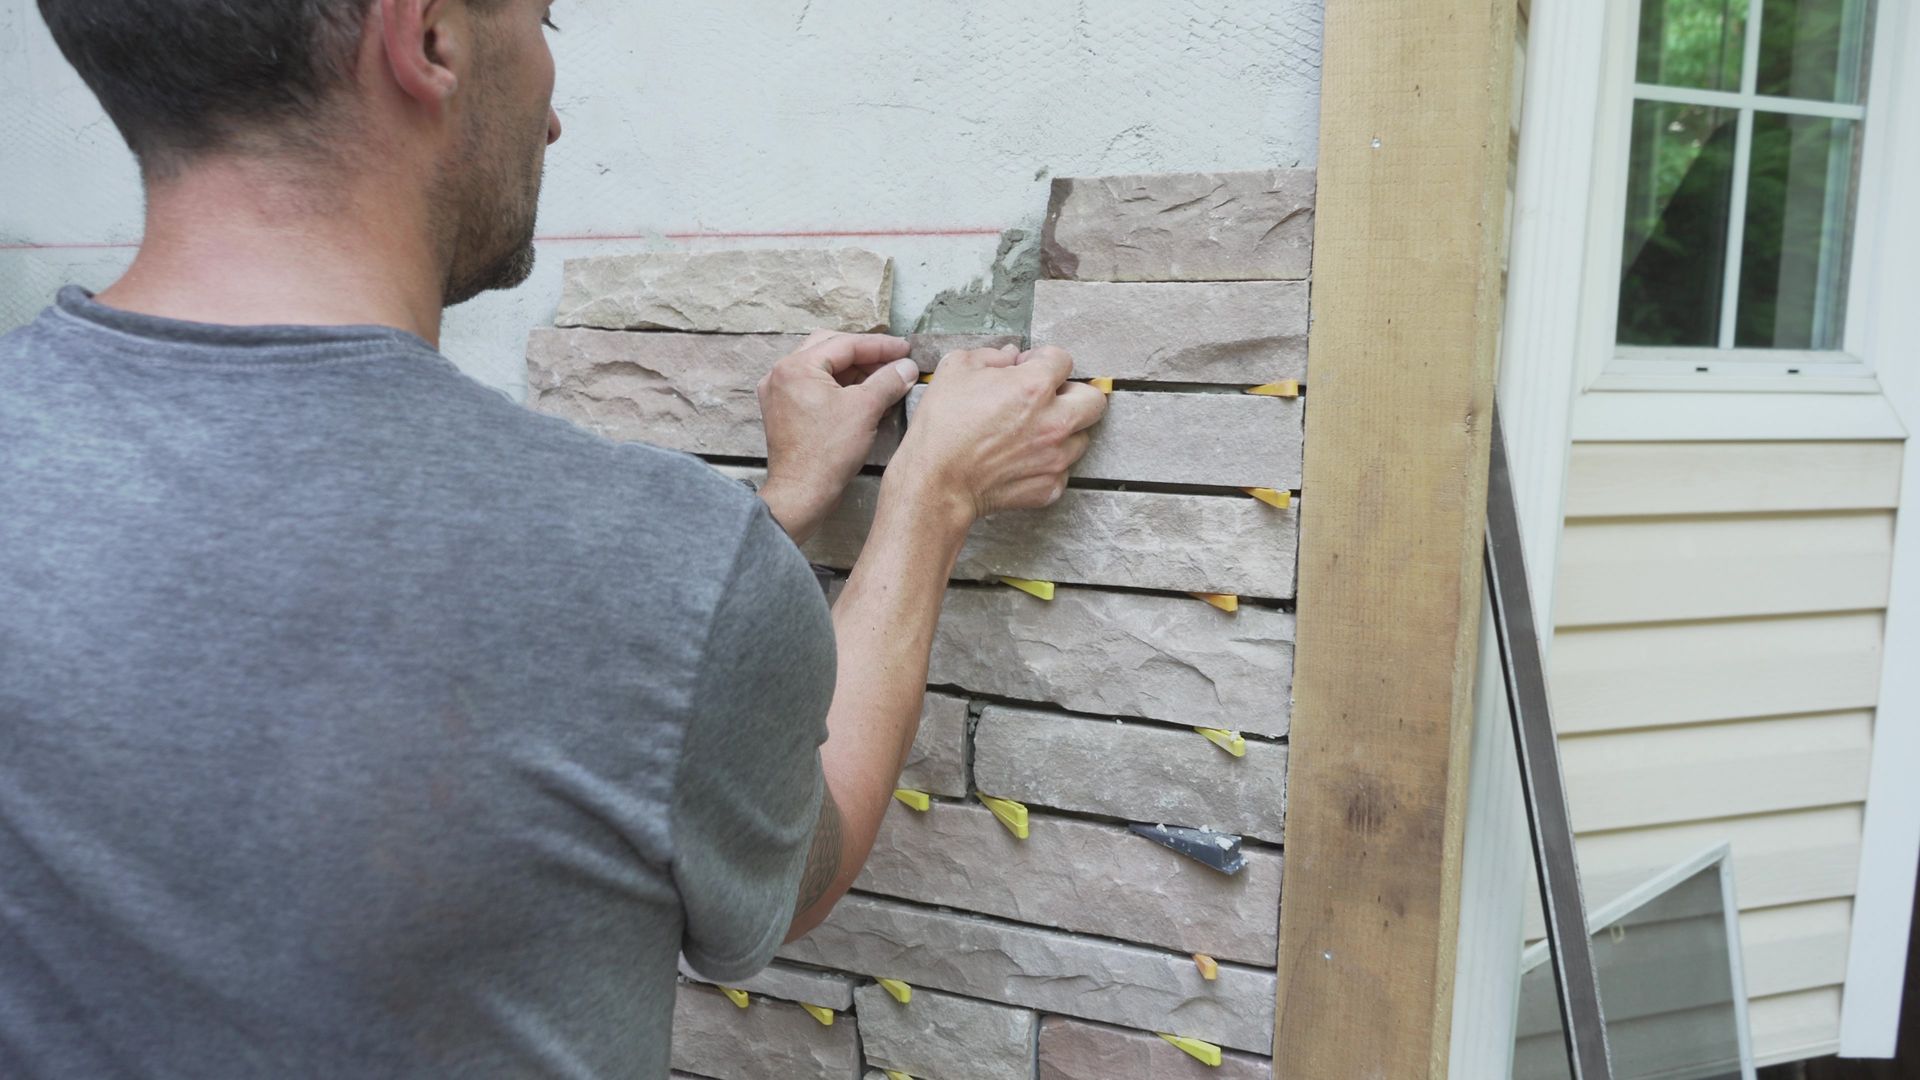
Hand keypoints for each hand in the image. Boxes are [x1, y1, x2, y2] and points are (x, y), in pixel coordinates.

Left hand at [757, 331, 919, 543]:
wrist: (802, 493)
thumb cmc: (829, 452)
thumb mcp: (865, 409)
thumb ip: (889, 380)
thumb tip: (907, 367)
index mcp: (795, 367)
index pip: (845, 344)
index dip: (880, 346)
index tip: (905, 349)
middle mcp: (781, 374)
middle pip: (830, 349)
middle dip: (865, 354)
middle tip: (894, 361)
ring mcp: (779, 393)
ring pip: (823, 369)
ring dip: (854, 371)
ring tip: (884, 378)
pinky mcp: (783, 412)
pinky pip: (815, 387)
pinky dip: (839, 387)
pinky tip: (863, 395)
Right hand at [888, 344, 1107, 523]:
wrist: (936, 481)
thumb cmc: (942, 427)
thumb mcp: (956, 370)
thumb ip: (991, 356)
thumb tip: (1010, 357)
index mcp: (1035, 387)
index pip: (1063, 360)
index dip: (1043, 359)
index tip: (1030, 367)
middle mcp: (1054, 422)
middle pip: (1094, 400)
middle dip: (1073, 393)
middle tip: (1049, 398)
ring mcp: (1055, 458)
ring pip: (1082, 437)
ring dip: (1064, 430)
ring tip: (1033, 432)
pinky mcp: (1050, 486)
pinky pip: (1063, 470)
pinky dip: (1049, 463)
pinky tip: (1023, 459)